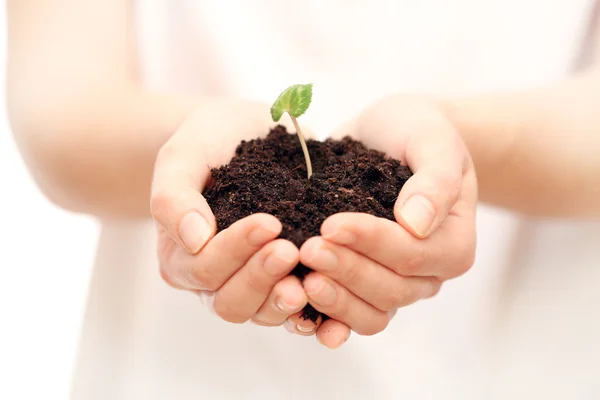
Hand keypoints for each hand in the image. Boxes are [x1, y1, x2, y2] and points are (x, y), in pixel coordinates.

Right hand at [151, 99, 309, 326]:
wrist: (243, 132)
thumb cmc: (207, 142)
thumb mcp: (182, 157)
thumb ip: (174, 197)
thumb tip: (194, 241)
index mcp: (180, 256)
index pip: (203, 269)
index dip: (234, 251)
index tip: (269, 222)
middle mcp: (213, 279)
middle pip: (231, 302)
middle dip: (261, 278)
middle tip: (291, 250)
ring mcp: (249, 283)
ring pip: (262, 312)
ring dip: (285, 298)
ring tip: (313, 276)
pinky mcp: (282, 280)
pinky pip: (295, 309)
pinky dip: (313, 311)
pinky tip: (332, 299)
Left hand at [297, 95, 477, 347]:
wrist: (391, 135)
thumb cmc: (416, 132)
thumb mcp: (433, 141)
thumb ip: (435, 180)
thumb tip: (415, 225)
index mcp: (452, 245)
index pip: (411, 256)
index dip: (371, 244)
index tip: (331, 224)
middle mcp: (428, 275)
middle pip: (390, 291)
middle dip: (346, 271)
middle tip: (307, 248)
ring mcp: (396, 285)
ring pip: (370, 313)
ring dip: (334, 301)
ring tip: (299, 281)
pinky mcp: (363, 285)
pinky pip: (348, 315)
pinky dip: (324, 319)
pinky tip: (296, 310)